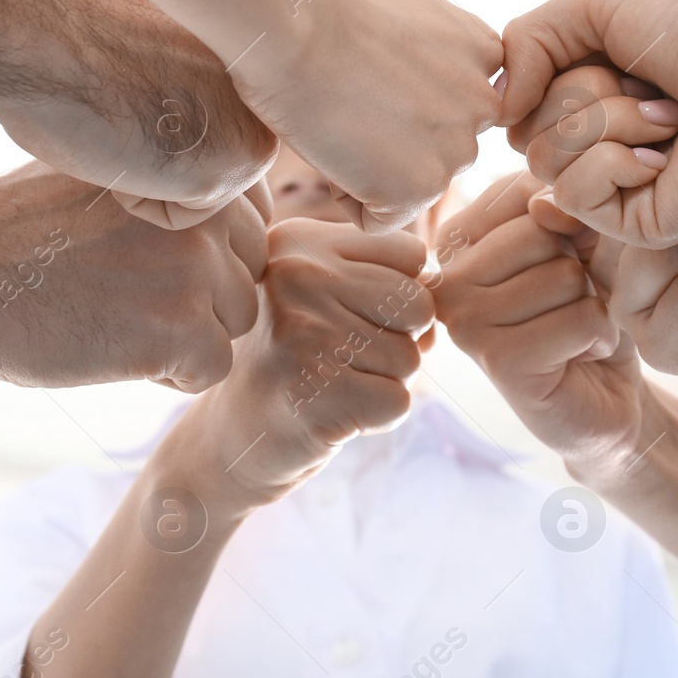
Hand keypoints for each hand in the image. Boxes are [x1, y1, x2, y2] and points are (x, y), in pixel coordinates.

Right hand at [0, 161, 269, 391]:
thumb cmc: (22, 224)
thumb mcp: (110, 172)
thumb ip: (179, 187)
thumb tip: (242, 212)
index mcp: (196, 165)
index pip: (251, 221)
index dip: (204, 251)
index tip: (146, 256)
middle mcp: (208, 210)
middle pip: (246, 274)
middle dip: (200, 295)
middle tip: (124, 292)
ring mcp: (196, 268)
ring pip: (235, 323)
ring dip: (186, 334)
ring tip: (117, 317)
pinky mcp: (178, 329)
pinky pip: (212, 368)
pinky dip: (170, 374)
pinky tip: (116, 350)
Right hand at [204, 217, 433, 500]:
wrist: (236, 435)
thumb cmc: (299, 360)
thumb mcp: (330, 296)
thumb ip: (388, 278)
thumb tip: (442, 290)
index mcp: (301, 242)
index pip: (411, 254)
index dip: (400, 298)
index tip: (352, 318)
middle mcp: (295, 276)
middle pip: (418, 304)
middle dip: (401, 342)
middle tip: (345, 359)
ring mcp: (301, 333)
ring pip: (411, 358)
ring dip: (384, 382)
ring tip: (332, 384)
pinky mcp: (312, 391)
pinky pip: (398, 402)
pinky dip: (377, 417)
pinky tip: (333, 412)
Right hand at [233, 0, 503, 232]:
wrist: (294, 21)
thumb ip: (425, 32)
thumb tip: (407, 40)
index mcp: (483, 52)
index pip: (455, 103)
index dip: (405, 101)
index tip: (368, 80)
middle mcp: (484, 102)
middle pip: (438, 148)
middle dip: (395, 140)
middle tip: (343, 105)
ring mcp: (458, 147)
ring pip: (413, 185)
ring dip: (372, 171)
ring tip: (333, 125)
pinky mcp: (422, 186)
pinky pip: (381, 218)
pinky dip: (349, 199)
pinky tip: (328, 154)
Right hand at [434, 172, 647, 476]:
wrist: (602, 401)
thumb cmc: (584, 312)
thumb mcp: (580, 240)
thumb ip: (563, 207)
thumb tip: (546, 205)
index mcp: (454, 242)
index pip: (523, 191)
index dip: (568, 224)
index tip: (559, 264)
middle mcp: (445, 281)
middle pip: (540, 229)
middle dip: (579, 265)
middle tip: (568, 305)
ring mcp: (464, 323)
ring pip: (565, 274)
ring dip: (592, 304)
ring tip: (573, 332)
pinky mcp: (498, 361)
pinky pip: (580, 319)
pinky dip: (599, 336)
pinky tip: (580, 355)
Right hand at [501, 0, 677, 247]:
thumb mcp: (590, 6)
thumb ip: (520, 42)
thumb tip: (498, 114)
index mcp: (586, 103)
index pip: (516, 103)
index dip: (554, 68)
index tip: (617, 54)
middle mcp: (595, 151)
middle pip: (524, 132)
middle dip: (583, 93)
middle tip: (652, 87)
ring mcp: (613, 192)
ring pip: (544, 161)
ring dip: (607, 121)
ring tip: (672, 119)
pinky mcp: (633, 226)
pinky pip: (574, 194)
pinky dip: (616, 160)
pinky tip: (668, 157)